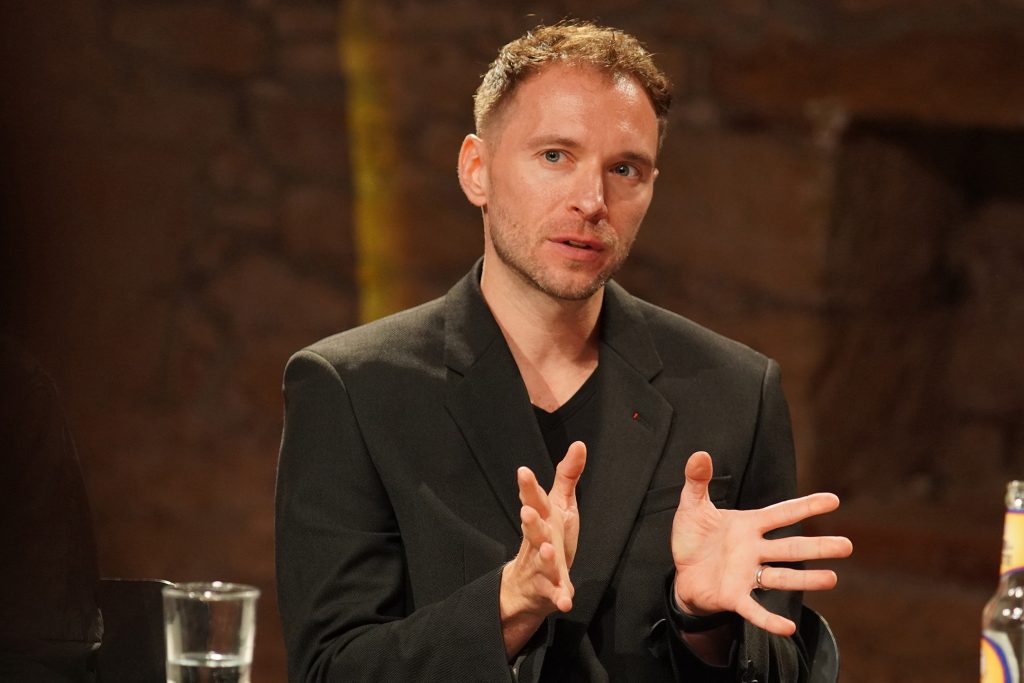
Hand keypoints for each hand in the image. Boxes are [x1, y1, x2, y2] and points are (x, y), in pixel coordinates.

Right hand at [499, 441, 585, 654]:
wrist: (530, 584)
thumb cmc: (549, 536)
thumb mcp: (560, 504)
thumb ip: (568, 476)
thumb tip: (579, 444)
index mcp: (541, 517)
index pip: (533, 500)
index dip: (528, 487)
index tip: (524, 471)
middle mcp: (537, 540)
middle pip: (532, 530)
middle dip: (530, 522)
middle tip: (526, 512)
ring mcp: (540, 566)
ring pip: (541, 562)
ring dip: (544, 557)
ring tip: (548, 551)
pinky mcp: (548, 589)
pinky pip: (554, 594)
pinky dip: (559, 597)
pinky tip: (566, 600)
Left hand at [671, 451, 851, 636]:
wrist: (680, 571)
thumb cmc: (693, 538)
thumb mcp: (691, 506)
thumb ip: (697, 480)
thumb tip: (699, 453)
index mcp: (749, 526)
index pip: (782, 513)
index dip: (806, 506)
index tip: (834, 499)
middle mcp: (754, 550)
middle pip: (791, 548)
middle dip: (818, 546)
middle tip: (847, 545)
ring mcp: (747, 575)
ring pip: (782, 577)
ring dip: (806, 580)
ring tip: (832, 579)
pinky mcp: (734, 597)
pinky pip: (754, 610)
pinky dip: (770, 620)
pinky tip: (787, 627)